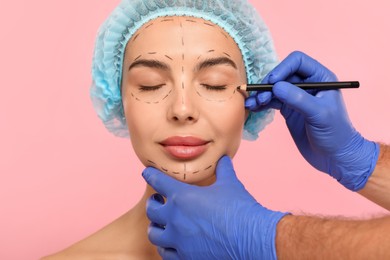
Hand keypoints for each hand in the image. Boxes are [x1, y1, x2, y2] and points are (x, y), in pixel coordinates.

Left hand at [142, 156, 287, 259]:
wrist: (250, 238)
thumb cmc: (239, 208)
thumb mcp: (230, 184)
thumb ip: (223, 170)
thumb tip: (224, 159)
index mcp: (182, 196)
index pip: (158, 181)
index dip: (151, 175)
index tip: (146, 173)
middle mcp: (175, 218)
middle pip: (151, 210)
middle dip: (152, 205)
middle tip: (157, 202)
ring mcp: (178, 240)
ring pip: (155, 235)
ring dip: (156, 228)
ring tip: (161, 226)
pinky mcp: (185, 257)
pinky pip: (166, 253)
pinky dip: (167, 247)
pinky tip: (171, 244)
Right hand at [245, 51, 378, 190]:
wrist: (335, 157)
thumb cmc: (336, 133)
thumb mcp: (319, 114)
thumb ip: (298, 99)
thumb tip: (276, 86)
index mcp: (320, 78)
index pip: (297, 61)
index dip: (282, 68)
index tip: (272, 82)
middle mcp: (308, 84)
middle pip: (282, 74)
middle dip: (268, 84)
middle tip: (259, 97)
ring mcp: (296, 97)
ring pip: (274, 88)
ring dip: (262, 94)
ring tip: (252, 104)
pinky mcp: (289, 109)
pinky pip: (272, 101)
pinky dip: (262, 103)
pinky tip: (253, 108)